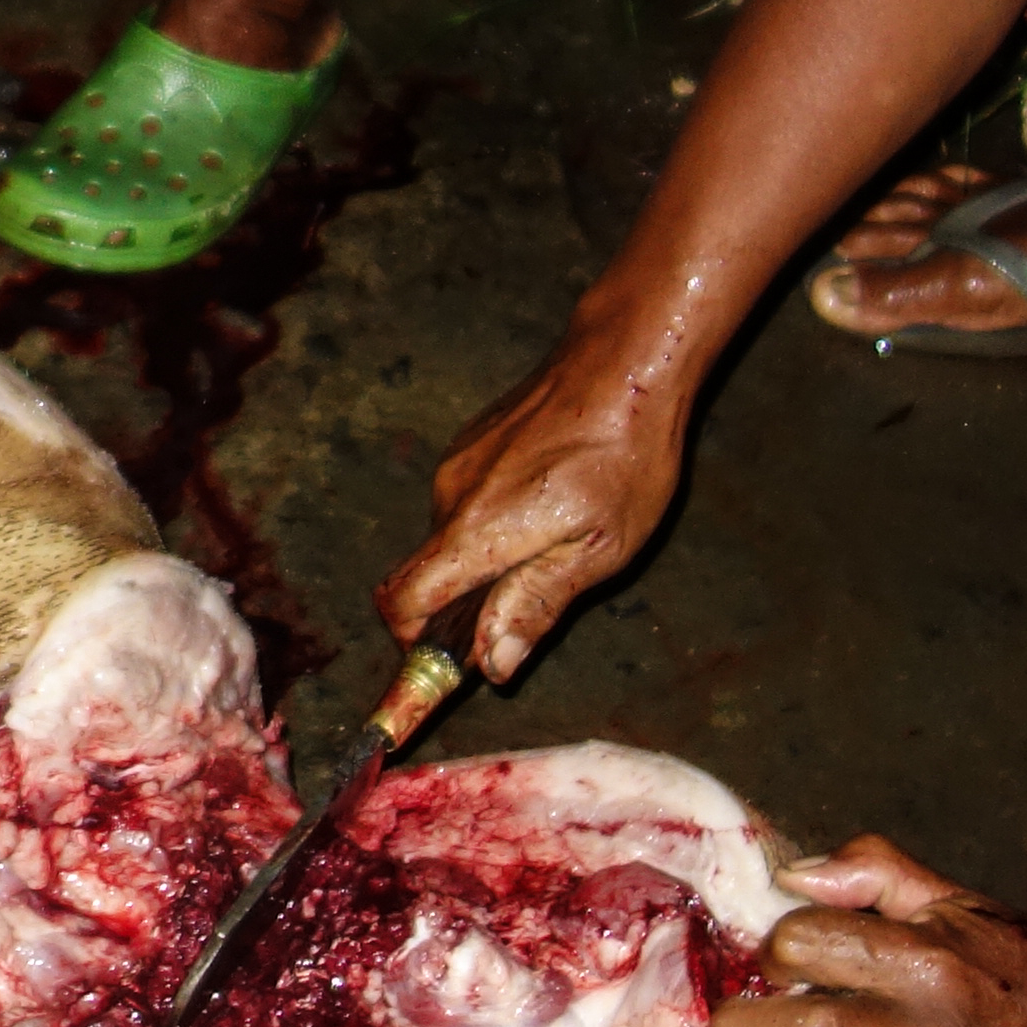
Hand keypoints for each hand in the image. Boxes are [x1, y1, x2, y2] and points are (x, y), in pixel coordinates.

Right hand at [377, 336, 688, 681]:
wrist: (624, 361)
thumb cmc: (623, 457)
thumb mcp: (598, 550)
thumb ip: (535, 606)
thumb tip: (493, 665)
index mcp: (476, 532)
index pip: (401, 603)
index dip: (413, 644)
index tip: (446, 665)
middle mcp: (449, 497)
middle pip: (428, 576)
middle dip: (466, 604)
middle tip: (535, 599)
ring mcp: (457, 464)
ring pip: (453, 538)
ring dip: (489, 558)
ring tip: (561, 537)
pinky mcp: (471, 443)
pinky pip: (467, 502)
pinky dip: (495, 522)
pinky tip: (553, 501)